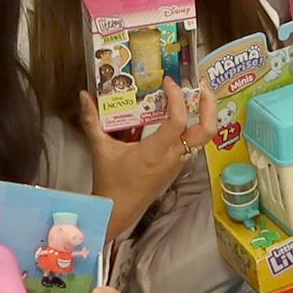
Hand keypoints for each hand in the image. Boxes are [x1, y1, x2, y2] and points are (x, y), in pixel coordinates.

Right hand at [84, 84, 207, 217]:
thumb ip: (91, 120)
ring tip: (195, 94)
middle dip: (209, 105)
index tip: (169, 82)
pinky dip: (194, 125)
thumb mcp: (99, 149)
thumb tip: (84, 96)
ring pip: (204, 138)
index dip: (177, 98)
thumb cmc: (110, 182)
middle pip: (207, 130)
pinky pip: (194, 143)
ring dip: (205, 114)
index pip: (177, 122)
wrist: (117, 210)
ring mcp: (178, 162)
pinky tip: (182, 113)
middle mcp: (172, 157)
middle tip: (201, 84)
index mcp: (154, 152)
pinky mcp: (177, 166)